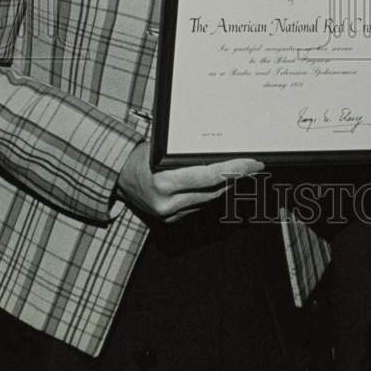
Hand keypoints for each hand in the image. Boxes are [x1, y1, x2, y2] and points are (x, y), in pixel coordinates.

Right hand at [117, 142, 263, 222]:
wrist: (117, 176)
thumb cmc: (141, 156)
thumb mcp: (163, 150)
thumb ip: (188, 155)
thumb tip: (221, 151)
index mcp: (165, 181)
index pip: (209, 176)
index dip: (234, 169)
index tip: (252, 164)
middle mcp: (167, 202)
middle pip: (213, 190)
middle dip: (234, 176)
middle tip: (252, 166)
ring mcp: (168, 214)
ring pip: (208, 200)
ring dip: (224, 186)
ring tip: (238, 172)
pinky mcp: (169, 220)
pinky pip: (197, 206)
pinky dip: (208, 194)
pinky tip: (217, 184)